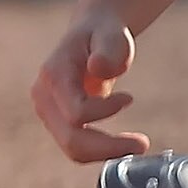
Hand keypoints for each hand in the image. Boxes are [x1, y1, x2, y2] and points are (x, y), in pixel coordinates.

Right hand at [31, 10, 148, 162]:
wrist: (91, 34)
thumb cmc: (103, 34)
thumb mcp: (111, 35)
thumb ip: (108, 49)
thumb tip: (98, 69)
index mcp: (53, 74)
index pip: (76, 112)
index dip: (106, 111)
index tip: (130, 98)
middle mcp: (44, 97)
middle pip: (71, 139)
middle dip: (109, 147)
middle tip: (143, 143)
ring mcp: (48, 112)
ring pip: (72, 149)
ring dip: (106, 153)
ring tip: (136, 145)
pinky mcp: (58, 122)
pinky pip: (77, 147)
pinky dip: (101, 151)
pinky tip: (122, 142)